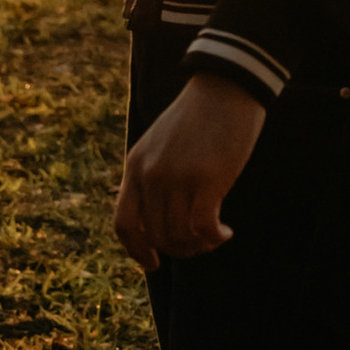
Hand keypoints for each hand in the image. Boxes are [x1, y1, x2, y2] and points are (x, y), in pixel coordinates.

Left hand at [113, 72, 266, 272]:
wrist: (225, 86)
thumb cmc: (197, 118)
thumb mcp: (159, 144)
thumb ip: (151, 175)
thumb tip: (152, 217)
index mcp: (134, 166)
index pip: (123, 223)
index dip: (137, 251)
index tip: (154, 263)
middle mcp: (150, 174)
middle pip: (157, 235)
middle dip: (179, 249)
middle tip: (201, 244)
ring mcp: (176, 177)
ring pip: (180, 236)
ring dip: (199, 246)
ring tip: (215, 237)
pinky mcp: (206, 178)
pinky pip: (203, 228)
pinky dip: (215, 238)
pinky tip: (226, 232)